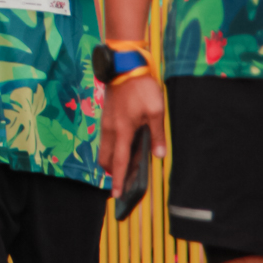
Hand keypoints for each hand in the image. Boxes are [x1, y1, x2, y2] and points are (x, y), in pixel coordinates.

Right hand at [99, 73, 166, 195]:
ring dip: (112, 159)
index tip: (117, 195)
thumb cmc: (141, 88)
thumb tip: (159, 156)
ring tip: (127, 164)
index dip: (119, 180)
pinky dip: (112, 148)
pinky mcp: (106, 117)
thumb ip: (157, 135)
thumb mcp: (156, 111)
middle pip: (105, 160)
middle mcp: (110, 130)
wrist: (124, 67)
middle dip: (113, 172)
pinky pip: (106, 139)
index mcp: (122, 131)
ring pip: (104, 149)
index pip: (119, 162)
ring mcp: (105, 123)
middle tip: (125, 179)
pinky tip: (126, 145)